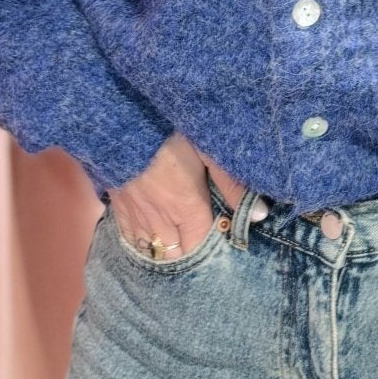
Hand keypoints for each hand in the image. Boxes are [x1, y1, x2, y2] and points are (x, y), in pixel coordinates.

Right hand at [108, 132, 247, 257]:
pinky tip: (149, 243)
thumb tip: (260, 214)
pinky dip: (141, 245)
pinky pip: (129, 239)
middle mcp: (161, 219)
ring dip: (164, 254)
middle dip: (188, 258)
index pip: (200, 247)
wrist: (123, 121)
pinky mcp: (117, 207)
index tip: (220, 245)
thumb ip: (233, 184)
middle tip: (200, 250)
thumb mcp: (208, 151)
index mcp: (187, 207)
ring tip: (176, 250)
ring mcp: (136, 216)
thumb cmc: (171, 132)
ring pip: (150, 252)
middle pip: (174, 256)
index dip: (211, 252)